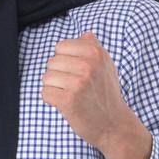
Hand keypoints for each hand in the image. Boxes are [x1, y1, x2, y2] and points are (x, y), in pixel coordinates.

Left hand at [40, 32, 135, 150]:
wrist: (114, 125)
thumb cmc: (107, 95)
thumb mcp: (107, 66)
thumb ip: (95, 48)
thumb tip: (85, 33)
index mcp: (95, 52)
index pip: (61, 46)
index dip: (63, 60)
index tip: (74, 72)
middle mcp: (87, 65)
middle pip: (51, 62)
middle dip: (58, 75)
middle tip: (73, 87)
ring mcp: (78, 83)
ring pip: (46, 77)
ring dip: (54, 88)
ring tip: (69, 95)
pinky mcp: (68, 100)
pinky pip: (45, 93)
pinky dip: (51, 100)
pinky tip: (65, 104)